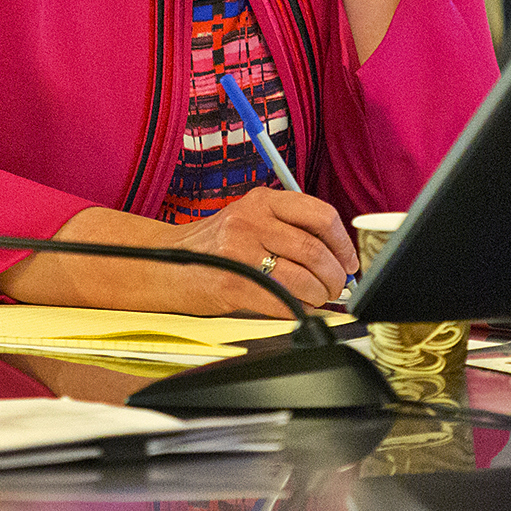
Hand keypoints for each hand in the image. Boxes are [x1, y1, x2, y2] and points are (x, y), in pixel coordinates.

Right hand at [0, 189, 358, 314]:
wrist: (161, 262)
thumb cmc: (213, 245)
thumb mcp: (249, 219)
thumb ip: (287, 228)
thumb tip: (335, 257)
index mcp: (262, 199)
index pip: (319, 213)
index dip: (342, 242)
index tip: (349, 261)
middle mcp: (251, 219)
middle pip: (315, 249)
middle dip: (335, 275)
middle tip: (337, 288)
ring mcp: (239, 250)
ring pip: (302, 275)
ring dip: (320, 295)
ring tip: (320, 300)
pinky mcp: (229, 283)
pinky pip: (280, 299)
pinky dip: (299, 309)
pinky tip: (300, 310)